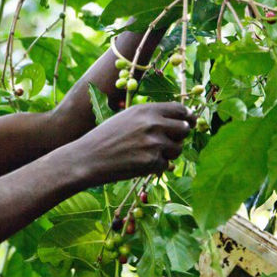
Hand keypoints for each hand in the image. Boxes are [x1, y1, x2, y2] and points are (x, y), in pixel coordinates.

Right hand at [74, 102, 195, 185]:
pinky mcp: (152, 162)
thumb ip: (151, 117)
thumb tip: (180, 121)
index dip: (187, 117)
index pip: (180, 110)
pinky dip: (156, 167)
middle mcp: (153, 123)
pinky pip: (165, 165)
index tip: (188, 123)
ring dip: (168, 153)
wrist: (88, 158)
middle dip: (178, 137)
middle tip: (166, 142)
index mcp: (147, 110)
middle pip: (184, 129)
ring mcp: (154, 143)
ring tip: (148, 154)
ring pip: (178, 149)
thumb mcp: (127, 118)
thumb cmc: (106, 138)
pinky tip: (138, 164)